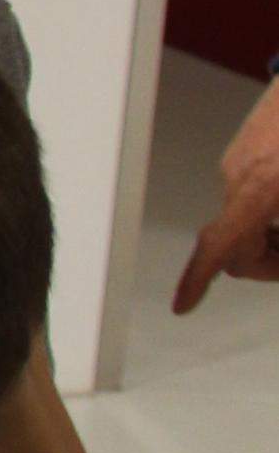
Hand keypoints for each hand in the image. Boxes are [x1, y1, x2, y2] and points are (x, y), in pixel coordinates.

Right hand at [172, 76, 278, 310]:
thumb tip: (276, 254)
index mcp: (260, 190)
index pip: (219, 247)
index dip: (196, 281)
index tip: (183, 305)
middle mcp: (237, 177)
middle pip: (235, 244)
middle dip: (266, 260)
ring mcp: (237, 159)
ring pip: (244, 218)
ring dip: (271, 231)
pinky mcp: (243, 147)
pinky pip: (246, 191)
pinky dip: (268, 204)